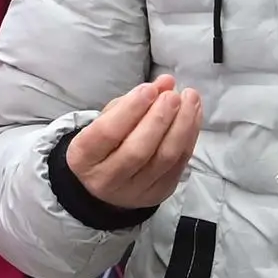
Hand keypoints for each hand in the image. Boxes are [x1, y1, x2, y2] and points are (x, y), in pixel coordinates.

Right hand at [65, 76, 200, 209]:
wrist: (107, 184)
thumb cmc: (105, 144)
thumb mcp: (107, 119)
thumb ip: (133, 101)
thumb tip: (165, 83)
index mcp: (83, 158)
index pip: (107, 133)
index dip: (131, 109)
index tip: (149, 89)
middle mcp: (106, 179)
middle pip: (137, 149)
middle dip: (159, 119)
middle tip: (173, 95)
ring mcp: (135, 191)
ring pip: (164, 158)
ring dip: (182, 126)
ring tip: (190, 99)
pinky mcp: (159, 193)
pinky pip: (179, 164)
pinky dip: (190, 136)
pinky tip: (194, 115)